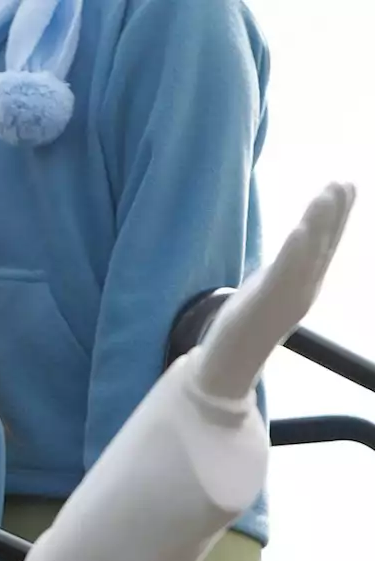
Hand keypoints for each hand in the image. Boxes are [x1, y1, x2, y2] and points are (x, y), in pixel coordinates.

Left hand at [195, 182, 356, 401]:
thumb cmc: (246, 326)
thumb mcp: (268, 290)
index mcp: (303, 285)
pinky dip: (294, 252)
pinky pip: (283, 274)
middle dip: (335, 214)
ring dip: (319, 224)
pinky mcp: (265, 304)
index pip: (322, 246)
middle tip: (345, 182)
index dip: (335, 217)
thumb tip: (293, 247)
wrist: (229, 364)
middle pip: (322, 246)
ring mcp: (287, 298)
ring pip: (308, 255)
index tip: (346, 185)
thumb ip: (283, 270)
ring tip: (329, 193)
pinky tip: (300, 230)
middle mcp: (302, 290)